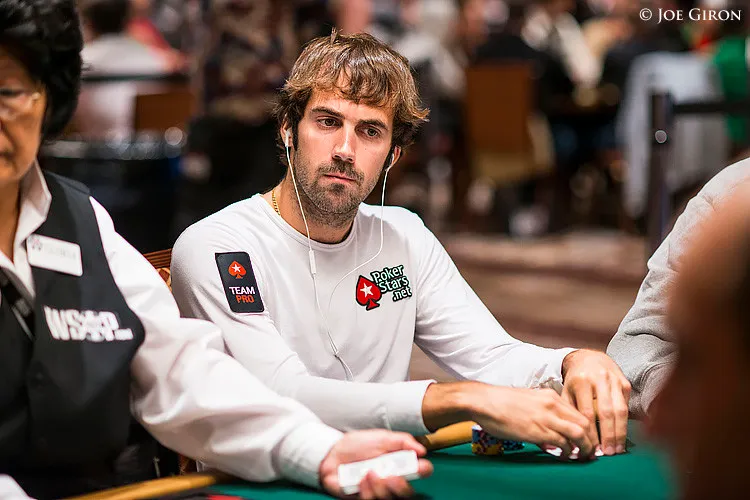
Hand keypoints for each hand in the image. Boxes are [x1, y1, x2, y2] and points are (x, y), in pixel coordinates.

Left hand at [319, 430, 433, 498]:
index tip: (421, 466)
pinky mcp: (362, 497)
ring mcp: (377, 490)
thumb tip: (422, 450)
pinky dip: (367, 488)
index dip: (424, 471)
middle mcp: (391, 480)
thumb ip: (402, 441)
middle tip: (392, 476)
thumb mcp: (382, 437)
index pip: (420, 472)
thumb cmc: (358, 444)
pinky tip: (362, 477)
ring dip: (381, 486)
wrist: (332, 451)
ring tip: (370, 472)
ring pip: (389, 498)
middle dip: (402, 487)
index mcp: (399, 464)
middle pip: (407, 493)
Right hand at [469, 385, 594, 458]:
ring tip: (581, 456)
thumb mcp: (529, 401)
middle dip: (591, 439)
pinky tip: (565, 456)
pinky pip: (563, 443)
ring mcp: (546, 417)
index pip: (579, 412)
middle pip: (584, 423)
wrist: (484, 401)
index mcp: (551, 396)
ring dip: (584, 447)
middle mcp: (552, 405)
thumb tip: (551, 430)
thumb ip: (543, 412)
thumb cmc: (501, 402)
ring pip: (578, 433)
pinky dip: (568, 452)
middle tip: (591, 451)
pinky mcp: (538, 430)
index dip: (588, 428)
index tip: (589, 439)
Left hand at [562, 349, 630, 455]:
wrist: (589, 358)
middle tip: (608, 453)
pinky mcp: (625, 383)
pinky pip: (627, 405)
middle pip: (606, 412)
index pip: (587, 412)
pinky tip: (623, 436)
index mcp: (581, 381)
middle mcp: (599, 379)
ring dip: (620, 432)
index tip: (591, 447)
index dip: (591, 432)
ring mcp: (614, 380)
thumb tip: (571, 438)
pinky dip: (625, 423)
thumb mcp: (566, 391)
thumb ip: (568, 412)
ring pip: (620, 410)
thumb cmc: (575, 380)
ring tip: (618, 449)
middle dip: (608, 435)